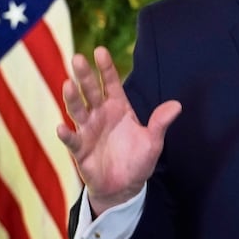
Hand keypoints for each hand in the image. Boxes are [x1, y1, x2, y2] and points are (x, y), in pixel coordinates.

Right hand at [56, 46, 181, 214]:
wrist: (124, 187)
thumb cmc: (138, 161)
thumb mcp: (153, 142)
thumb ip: (160, 123)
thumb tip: (177, 105)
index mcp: (118, 108)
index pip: (111, 83)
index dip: (106, 68)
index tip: (100, 51)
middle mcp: (100, 114)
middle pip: (90, 91)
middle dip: (84, 75)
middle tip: (77, 58)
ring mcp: (88, 130)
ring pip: (77, 110)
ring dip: (72, 98)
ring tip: (68, 84)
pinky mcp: (80, 149)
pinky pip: (72, 140)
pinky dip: (66, 134)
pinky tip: (61, 128)